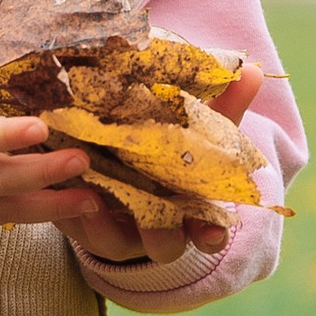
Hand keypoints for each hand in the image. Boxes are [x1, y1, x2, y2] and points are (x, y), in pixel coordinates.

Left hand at [61, 60, 268, 272]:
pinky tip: (61, 180)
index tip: (212, 230)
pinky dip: (66, 205)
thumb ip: (225, 107)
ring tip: (93, 195)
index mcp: (189, 214)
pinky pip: (70, 223)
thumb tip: (253, 70)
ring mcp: (115, 233)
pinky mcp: (78, 223)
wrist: (115, 164)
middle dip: (158, 233)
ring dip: (103, 221)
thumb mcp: (197, 131)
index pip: (209, 235)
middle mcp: (155, 232)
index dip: (211, 235)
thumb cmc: (167, 151)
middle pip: (162, 246)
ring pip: (111, 240)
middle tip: (151, 214)